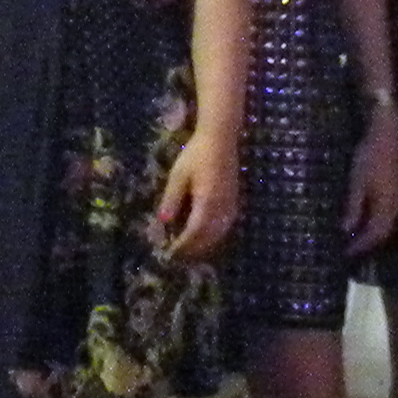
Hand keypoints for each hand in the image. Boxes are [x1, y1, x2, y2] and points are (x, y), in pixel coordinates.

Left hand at [155, 136, 237, 261]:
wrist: (221, 139)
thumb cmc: (196, 154)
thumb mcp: (178, 175)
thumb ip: (172, 199)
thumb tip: (163, 222)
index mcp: (207, 201)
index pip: (194, 232)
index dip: (183, 245)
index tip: (171, 253)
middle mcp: (222, 206)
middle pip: (209, 236)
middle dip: (194, 249)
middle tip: (179, 257)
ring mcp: (231, 204)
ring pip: (220, 232)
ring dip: (206, 244)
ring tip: (191, 251)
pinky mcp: (234, 199)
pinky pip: (227, 224)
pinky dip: (216, 234)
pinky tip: (207, 236)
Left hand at [343, 113, 397, 255]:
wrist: (387, 136)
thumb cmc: (369, 157)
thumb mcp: (357, 183)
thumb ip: (354, 207)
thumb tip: (346, 230)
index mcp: (387, 205)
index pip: (375, 233)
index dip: (361, 245)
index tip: (347, 253)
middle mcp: (396, 205)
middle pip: (383, 231)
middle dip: (367, 242)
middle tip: (350, 249)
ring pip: (386, 223)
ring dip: (372, 233)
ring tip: (355, 238)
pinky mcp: (395, 190)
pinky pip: (387, 214)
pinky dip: (375, 221)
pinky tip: (364, 220)